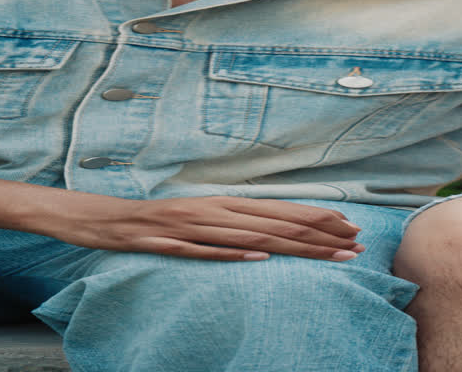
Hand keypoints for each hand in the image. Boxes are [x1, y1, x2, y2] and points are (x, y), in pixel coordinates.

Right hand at [26, 194, 365, 261]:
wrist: (105, 218)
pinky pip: (206, 251)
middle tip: (356, 244)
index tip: (352, 228)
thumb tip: (275, 234)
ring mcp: (194, 227)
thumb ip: (238, 222)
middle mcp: (216, 211)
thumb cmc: (160, 220)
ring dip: (292, 246)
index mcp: (226, 203)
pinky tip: (258, 258)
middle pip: (277, 223)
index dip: (319, 219)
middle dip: (321, 234)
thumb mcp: (205, 215)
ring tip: (327, 254)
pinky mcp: (171, 244)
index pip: (283, 211)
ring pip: (252, 237)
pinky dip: (232, 253)